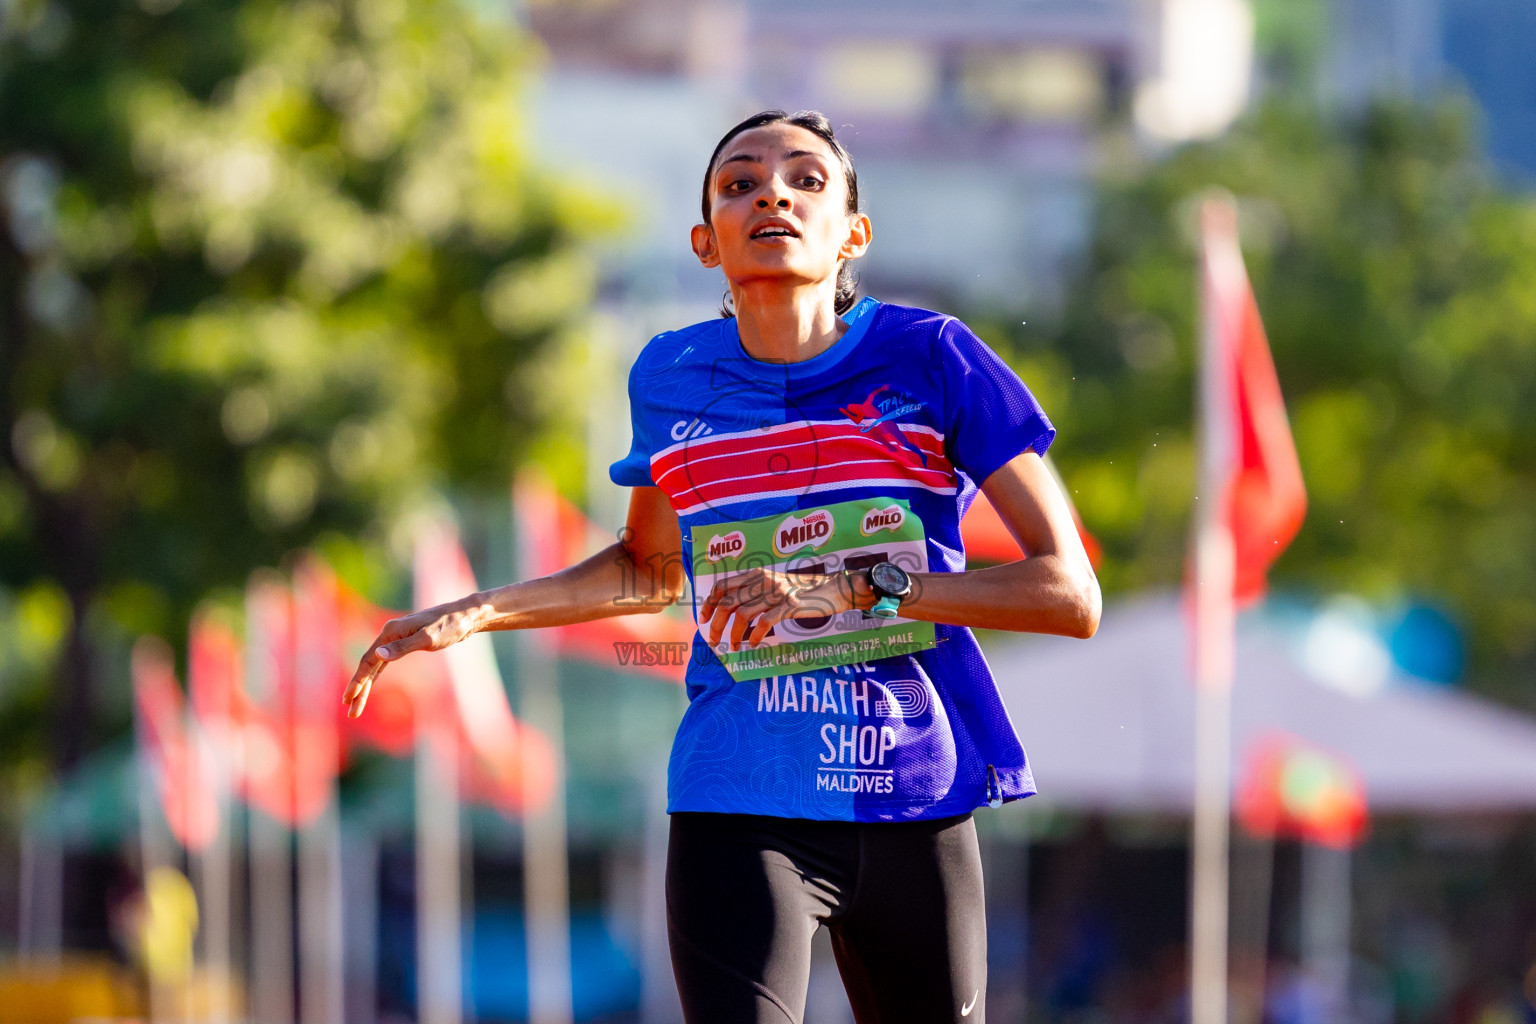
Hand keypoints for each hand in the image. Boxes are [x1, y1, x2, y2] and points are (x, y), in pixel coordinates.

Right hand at [343, 598, 483, 717]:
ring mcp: (397, 639)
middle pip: (368, 665)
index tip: (349, 699)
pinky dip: (376, 676)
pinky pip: (384, 663)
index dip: (358, 681)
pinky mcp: (405, 643)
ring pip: (375, 666)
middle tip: (351, 712)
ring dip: (365, 685)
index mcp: (391, 631)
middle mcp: (390, 634)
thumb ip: (403, 647)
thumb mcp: (428, 638)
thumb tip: (378, 655)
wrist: (466, 616)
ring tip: (356, 705)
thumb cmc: (449, 626)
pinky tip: (370, 686)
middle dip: (359, 689)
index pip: (368, 660)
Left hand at [699, 568, 865, 652]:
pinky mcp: (789, 607)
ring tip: (733, 647)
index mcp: (756, 574)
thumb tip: (731, 610)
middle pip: (728, 603)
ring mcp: (776, 593)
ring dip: (733, 635)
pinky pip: (764, 623)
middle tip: (713, 640)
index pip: (723, 586)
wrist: (833, 589)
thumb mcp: (775, 585)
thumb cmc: (802, 591)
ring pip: (742, 615)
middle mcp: (763, 581)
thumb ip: (755, 591)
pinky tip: (753, 644)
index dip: (709, 603)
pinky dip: (754, 636)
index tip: (703, 619)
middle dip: (715, 625)